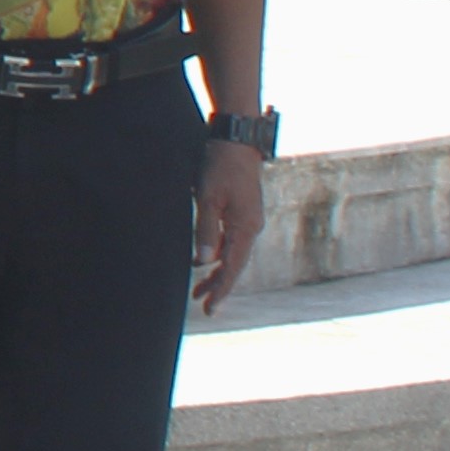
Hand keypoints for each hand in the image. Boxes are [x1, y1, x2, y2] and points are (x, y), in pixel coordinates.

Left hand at [194, 138, 265, 312]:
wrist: (236, 141)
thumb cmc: (220, 167)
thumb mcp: (208, 198)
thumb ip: (205, 230)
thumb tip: (202, 262)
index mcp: (246, 228)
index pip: (233, 267)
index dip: (221, 289)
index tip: (210, 308)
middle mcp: (251, 227)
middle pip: (234, 264)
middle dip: (218, 285)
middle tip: (202, 305)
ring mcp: (248, 219)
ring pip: (232, 253)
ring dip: (216, 271)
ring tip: (198, 289)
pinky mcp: (241, 211)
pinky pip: (231, 240)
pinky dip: (218, 253)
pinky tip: (206, 260)